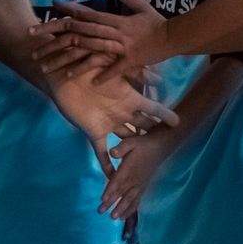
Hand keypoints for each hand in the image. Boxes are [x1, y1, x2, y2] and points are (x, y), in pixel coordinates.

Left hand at [33, 0, 167, 81]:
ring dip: (68, 60)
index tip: (49, 12)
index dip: (67, 12)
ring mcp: (121, 46)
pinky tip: (89, 83)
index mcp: (116, 19)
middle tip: (35, 42)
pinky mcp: (130, 60)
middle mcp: (114, 31)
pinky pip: (114, 69)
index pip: (87, 14)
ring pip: (90, 51)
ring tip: (51, 68)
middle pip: (81, 32)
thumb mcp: (144, 7)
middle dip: (55, 36)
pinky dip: (102, 75)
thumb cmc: (159, 23)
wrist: (175, 36)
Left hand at [52, 71, 179, 154]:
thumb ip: (134, 72)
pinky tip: (112, 178)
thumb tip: (159, 79)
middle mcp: (123, 113)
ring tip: (147, 166)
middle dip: (156, 135)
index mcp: (130, 98)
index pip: (153, 107)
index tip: (179, 123)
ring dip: (135, 151)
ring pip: (127, 140)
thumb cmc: (89, 66)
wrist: (63, 76)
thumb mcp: (113, 65)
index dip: (165, 115)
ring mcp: (109, 124)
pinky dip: (106, 164)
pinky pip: (102, 151)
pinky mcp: (93, 132)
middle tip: (170, 146)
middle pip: (144, 126)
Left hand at [101, 126, 177, 220]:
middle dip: (111, 203)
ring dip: (122, 209)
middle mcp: (135, 179)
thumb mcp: (132, 141)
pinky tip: (126, 216)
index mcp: (129, 168)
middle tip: (101, 212)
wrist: (161, 147)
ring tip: (114, 218)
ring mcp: (140, 183)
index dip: (110, 190)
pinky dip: (132, 208)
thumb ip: (122, 147)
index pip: (118, 181)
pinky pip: (138, 199)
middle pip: (121, 193)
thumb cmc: (144, 143)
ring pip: (130, 199)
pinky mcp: (144, 186)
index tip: (103, 200)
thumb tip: (112, 152)